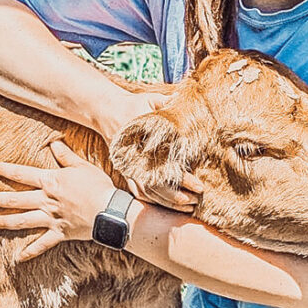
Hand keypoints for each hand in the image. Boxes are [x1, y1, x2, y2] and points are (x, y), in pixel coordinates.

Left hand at [0, 140, 116, 259]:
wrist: (109, 210)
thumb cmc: (98, 185)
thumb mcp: (82, 166)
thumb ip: (66, 156)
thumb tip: (54, 144)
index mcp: (50, 182)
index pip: (22, 174)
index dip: (6, 170)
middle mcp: (46, 200)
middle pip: (17, 199)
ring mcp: (51, 218)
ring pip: (22, 221)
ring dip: (5, 221)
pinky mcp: (59, 233)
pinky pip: (41, 244)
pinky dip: (30, 251)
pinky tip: (19, 257)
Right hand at [108, 90, 203, 213]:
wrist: (107, 110)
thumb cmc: (135, 105)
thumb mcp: (151, 100)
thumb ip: (167, 104)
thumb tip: (185, 102)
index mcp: (144, 143)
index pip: (166, 167)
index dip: (184, 179)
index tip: (199, 186)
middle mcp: (136, 159)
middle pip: (157, 186)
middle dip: (177, 197)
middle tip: (196, 201)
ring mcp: (129, 167)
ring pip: (148, 192)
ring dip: (167, 202)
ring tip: (187, 206)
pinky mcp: (126, 171)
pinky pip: (138, 192)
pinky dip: (152, 201)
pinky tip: (167, 206)